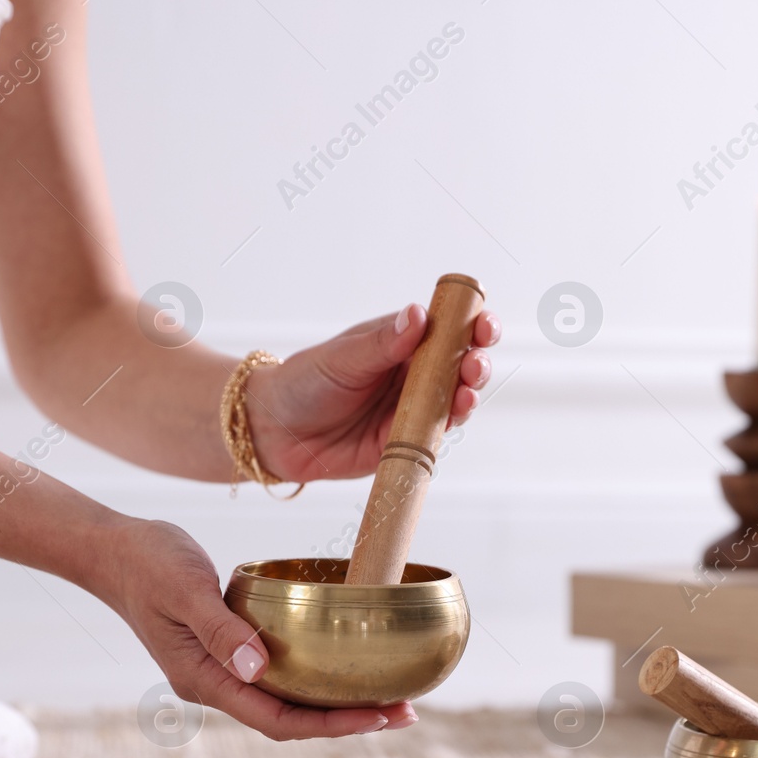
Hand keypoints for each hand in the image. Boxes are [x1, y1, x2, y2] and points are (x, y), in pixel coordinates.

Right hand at [88, 516, 417, 738]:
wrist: (113, 550)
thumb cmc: (146, 563)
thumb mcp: (183, 589)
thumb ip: (219, 628)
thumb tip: (257, 669)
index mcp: (205, 680)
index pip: (278, 719)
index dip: (332, 724)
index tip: (379, 717)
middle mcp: (217, 684)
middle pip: (293, 719)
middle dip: (349, 719)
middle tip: (407, 711)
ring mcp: (223, 670)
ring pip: (289, 700)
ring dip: (338, 702)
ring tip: (391, 697)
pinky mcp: (230, 650)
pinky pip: (282, 674)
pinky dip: (317, 675)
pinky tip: (346, 666)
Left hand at [243, 304, 501, 482]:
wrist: (273, 431)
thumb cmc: (303, 383)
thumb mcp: (341, 358)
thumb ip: (381, 343)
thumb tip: (418, 315)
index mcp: (401, 342)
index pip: (448, 328)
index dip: (472, 324)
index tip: (484, 324)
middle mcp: (412, 375)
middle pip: (460, 366)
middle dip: (476, 362)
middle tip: (476, 363)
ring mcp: (411, 409)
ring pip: (453, 401)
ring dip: (468, 394)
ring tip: (468, 390)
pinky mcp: (404, 442)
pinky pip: (433, 435)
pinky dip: (448, 427)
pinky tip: (453, 416)